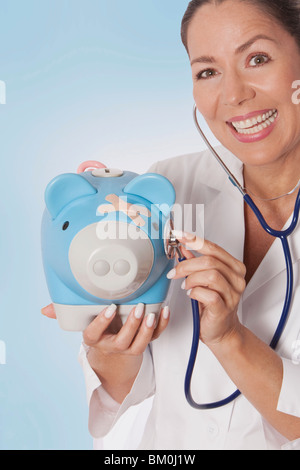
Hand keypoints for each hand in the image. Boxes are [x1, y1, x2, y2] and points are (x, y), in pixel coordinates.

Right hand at [41, 302, 169, 401]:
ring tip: (152, 314)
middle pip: (122, 341)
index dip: (103, 322)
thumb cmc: (98, 334)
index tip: (110, 308)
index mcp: (94, 339)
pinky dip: (162, 326)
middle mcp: (112, 346)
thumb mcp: (81, 325)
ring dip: (147, 330)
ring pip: (140, 344)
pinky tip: (164, 311)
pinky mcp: (143, 344)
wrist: (112, 358)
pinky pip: (155, 338)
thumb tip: (45, 309)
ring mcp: (129, 347)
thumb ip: (65, 314)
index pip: (95, 334)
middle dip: (131, 326)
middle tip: (137, 308)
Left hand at [167, 231, 245, 345]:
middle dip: (187, 265)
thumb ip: (195, 262)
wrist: (222, 331)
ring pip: (210, 275)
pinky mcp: (224, 308)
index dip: (194, 240)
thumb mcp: (203, 279)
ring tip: (186, 285)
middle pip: (210, 261)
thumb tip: (183, 246)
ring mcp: (232, 294)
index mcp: (234, 267)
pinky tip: (191, 294)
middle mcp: (237, 279)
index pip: (214, 248)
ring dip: (191, 279)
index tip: (179, 235)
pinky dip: (195, 292)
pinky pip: (208, 294)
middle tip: (175, 272)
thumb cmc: (214, 305)